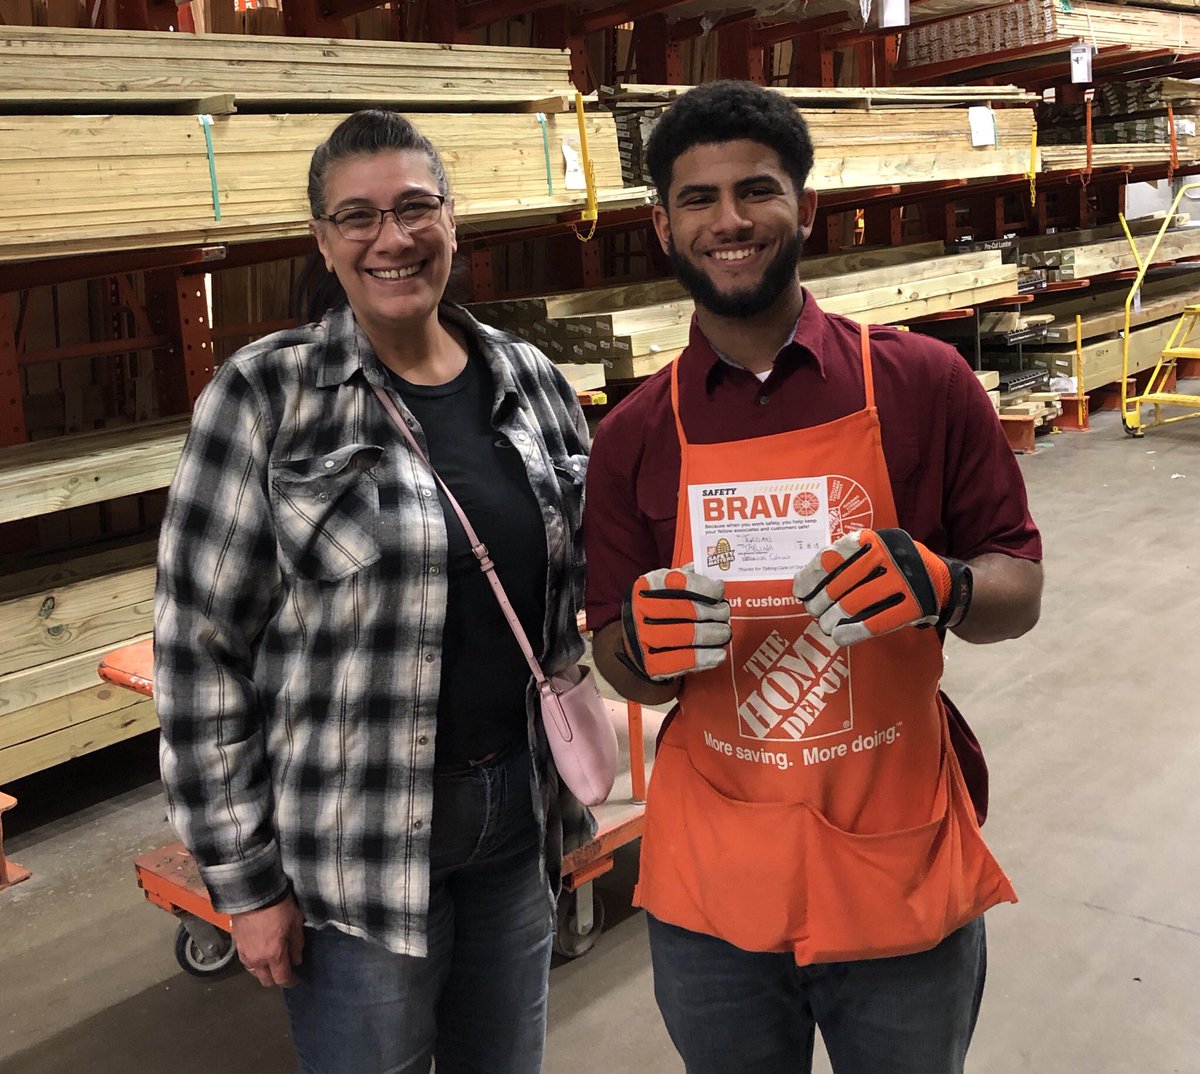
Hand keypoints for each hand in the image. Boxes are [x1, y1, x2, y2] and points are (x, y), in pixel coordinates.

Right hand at [231, 895, 304, 987]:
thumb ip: (297, 945)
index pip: (282, 978)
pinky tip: (260, 954)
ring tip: (272, 962)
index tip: (296, 979)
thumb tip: (296, 961)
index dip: (290, 982)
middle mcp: (258, 959)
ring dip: (263, 972)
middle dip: (276, 979)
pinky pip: (246, 961)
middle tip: (284, 971)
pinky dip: (254, 962)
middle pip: (266, 980)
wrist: (253, 893)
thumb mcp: (295, 923)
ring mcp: (244, 953)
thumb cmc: (279, 907)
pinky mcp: (236, 945)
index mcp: (274, 955)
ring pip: (254, 972)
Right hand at [617, 565, 731, 681]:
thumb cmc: (657, 610)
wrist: (636, 642)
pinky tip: (719, 654)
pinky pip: (682, 661)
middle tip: (725, 613)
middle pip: (683, 609)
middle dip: (711, 611)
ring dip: (712, 634)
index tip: (719, 589)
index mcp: (646, 587)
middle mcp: (641, 611)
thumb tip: (704, 572)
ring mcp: (644, 638)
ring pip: (685, 635)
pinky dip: (705, 658)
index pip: (676, 582)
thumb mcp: (664, 587)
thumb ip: (683, 578)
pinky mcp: (651, 663)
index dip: (701, 586)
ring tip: (724, 633)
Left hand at [793, 529, 971, 646]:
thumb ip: (844, 562)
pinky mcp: (916, 605)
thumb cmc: (893, 569)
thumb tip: (802, 583)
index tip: (799, 591)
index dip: (812, 576)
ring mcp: (905, 580)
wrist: (941, 582)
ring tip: (825, 626)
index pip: (833, 556)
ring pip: (856, 603)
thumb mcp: (872, 553)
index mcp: (873, 538)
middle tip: (814, 613)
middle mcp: (889, 554)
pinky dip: (854, 631)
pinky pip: (877, 621)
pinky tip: (840, 637)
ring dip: (833, 619)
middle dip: (821, 602)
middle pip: (842, 583)